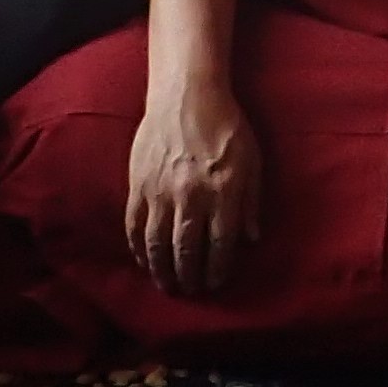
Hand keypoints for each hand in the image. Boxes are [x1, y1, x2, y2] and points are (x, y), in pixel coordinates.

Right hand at [126, 81, 263, 292]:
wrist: (187, 94)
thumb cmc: (227, 125)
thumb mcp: (253, 160)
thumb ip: (252, 201)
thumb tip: (252, 239)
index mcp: (223, 191)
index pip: (221, 244)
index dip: (218, 268)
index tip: (216, 282)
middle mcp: (191, 196)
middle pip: (187, 250)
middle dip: (190, 277)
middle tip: (191, 291)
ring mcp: (160, 191)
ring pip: (157, 243)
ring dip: (162, 270)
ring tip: (167, 285)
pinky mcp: (138, 184)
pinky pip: (134, 225)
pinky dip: (138, 247)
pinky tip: (144, 260)